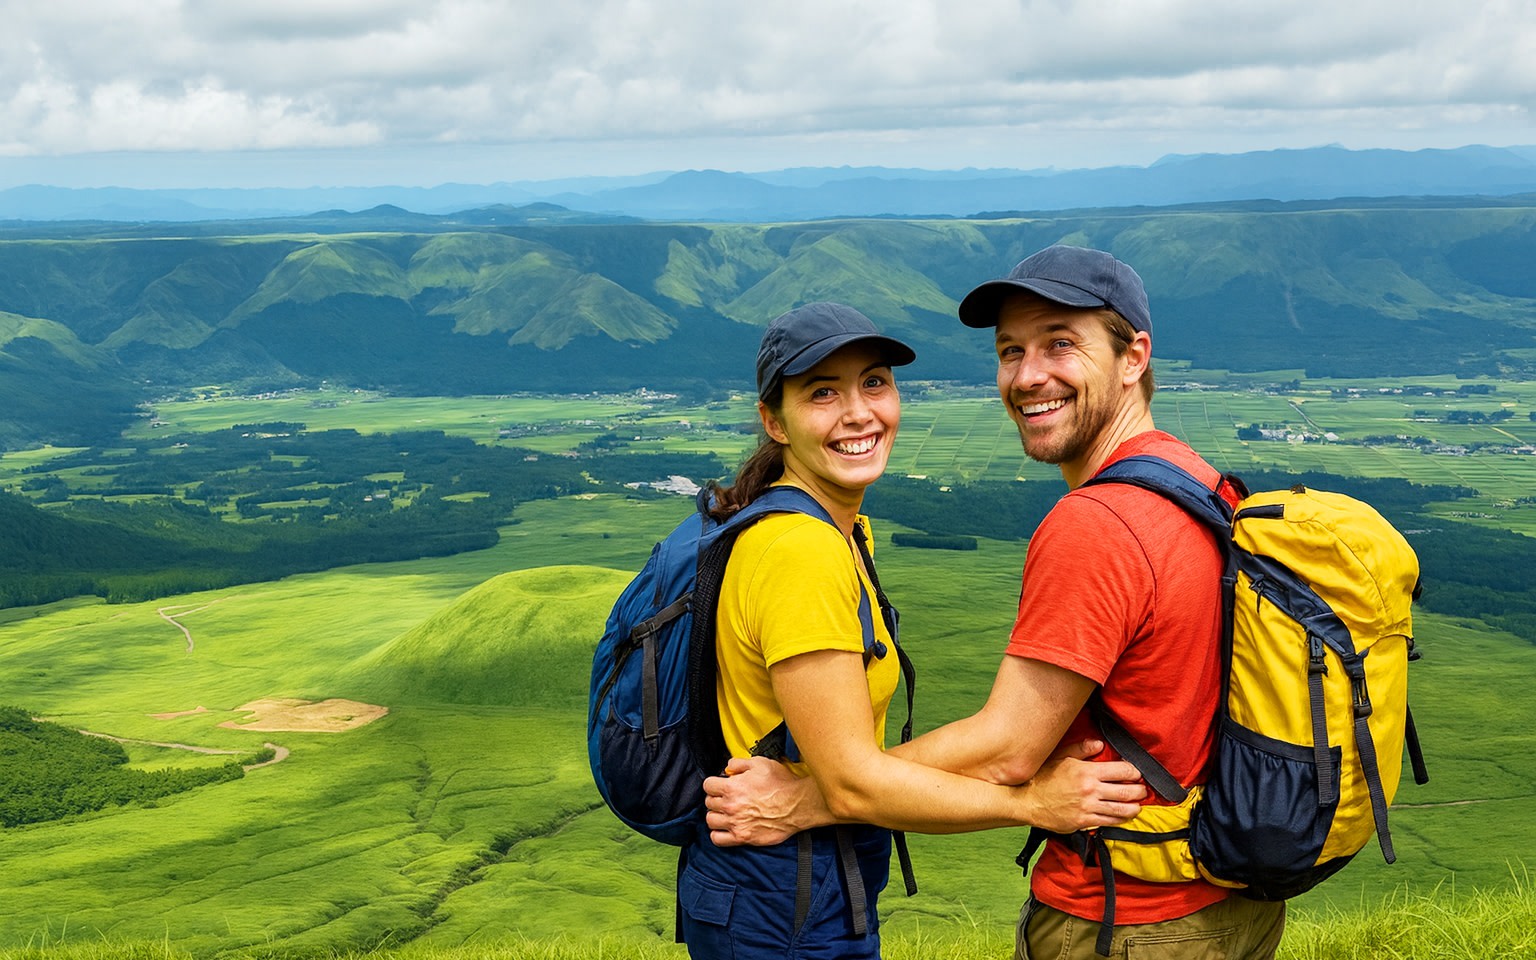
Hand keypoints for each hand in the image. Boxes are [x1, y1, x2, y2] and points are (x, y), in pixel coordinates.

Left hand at [702, 756, 824, 846]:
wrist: (798, 804)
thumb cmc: (782, 783)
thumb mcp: (761, 763)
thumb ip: (740, 763)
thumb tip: (728, 767)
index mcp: (732, 787)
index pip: (708, 785)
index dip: (714, 783)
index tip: (720, 785)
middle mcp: (730, 806)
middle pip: (709, 802)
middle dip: (716, 798)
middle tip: (727, 798)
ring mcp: (736, 823)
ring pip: (710, 820)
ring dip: (716, 815)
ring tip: (726, 813)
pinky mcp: (742, 837)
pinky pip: (717, 839)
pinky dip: (718, 834)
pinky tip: (726, 827)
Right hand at [1019, 739, 1146, 833]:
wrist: (1026, 800)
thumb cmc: (1042, 776)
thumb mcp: (1060, 756)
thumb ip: (1082, 749)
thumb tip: (1100, 744)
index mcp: (1087, 771)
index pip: (1122, 770)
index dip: (1133, 771)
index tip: (1136, 773)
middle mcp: (1090, 790)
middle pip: (1126, 791)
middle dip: (1139, 791)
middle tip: (1142, 790)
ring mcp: (1088, 807)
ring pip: (1121, 809)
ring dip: (1134, 808)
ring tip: (1138, 805)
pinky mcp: (1084, 822)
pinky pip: (1109, 822)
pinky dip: (1120, 820)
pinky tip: (1123, 816)